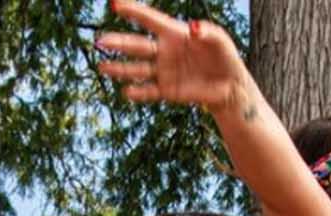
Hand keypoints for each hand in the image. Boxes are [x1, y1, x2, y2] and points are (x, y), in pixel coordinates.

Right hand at [96, 1, 247, 111]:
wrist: (230, 87)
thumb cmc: (224, 56)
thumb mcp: (220, 40)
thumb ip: (207, 31)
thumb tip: (192, 27)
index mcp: (174, 33)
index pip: (150, 19)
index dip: (133, 11)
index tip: (115, 4)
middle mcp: (164, 51)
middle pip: (137, 45)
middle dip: (118, 42)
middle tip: (101, 40)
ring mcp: (164, 71)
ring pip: (137, 69)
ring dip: (119, 68)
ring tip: (102, 66)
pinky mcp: (167, 90)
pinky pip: (149, 91)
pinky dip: (139, 92)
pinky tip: (127, 91)